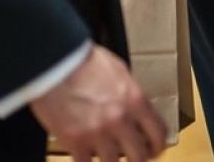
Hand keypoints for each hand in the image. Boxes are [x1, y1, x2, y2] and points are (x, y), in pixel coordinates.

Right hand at [29, 44, 166, 161]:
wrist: (55, 63)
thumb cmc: (85, 62)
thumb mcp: (119, 71)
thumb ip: (130, 93)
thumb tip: (135, 107)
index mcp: (135, 100)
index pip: (158, 132)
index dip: (158, 145)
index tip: (155, 149)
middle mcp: (120, 119)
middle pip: (140, 155)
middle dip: (138, 158)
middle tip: (134, 158)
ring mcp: (98, 133)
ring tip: (108, 158)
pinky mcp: (75, 142)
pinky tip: (86, 159)